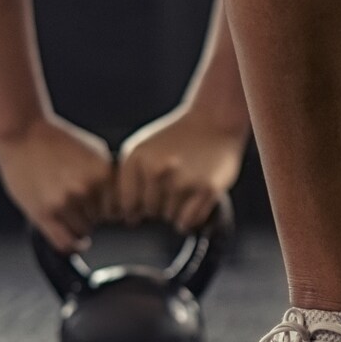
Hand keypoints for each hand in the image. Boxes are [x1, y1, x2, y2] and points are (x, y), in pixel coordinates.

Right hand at [0, 114, 114, 252]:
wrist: (21, 133)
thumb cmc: (58, 141)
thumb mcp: (96, 151)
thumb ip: (110, 176)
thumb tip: (125, 200)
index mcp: (103, 174)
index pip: (120, 207)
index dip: (113, 208)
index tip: (106, 208)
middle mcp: (86, 189)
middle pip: (102, 220)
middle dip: (95, 215)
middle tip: (81, 205)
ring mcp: (64, 203)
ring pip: (84, 231)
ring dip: (80, 226)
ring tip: (70, 212)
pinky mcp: (43, 213)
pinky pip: (65, 243)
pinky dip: (73, 246)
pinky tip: (76, 242)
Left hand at [117, 106, 247, 232]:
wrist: (214, 120)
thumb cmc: (175, 137)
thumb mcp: (142, 147)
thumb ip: (129, 177)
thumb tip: (126, 216)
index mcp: (137, 159)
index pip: (127, 204)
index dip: (135, 210)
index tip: (143, 207)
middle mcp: (157, 170)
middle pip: (150, 212)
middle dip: (158, 208)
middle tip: (170, 193)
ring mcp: (183, 180)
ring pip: (171, 218)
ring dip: (176, 213)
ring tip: (184, 193)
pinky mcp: (207, 189)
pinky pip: (190, 221)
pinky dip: (190, 220)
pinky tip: (192, 206)